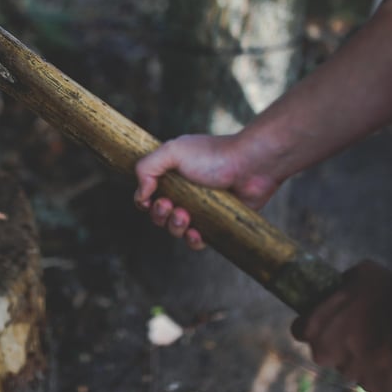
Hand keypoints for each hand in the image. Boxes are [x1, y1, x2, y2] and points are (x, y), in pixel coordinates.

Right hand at [133, 134, 280, 248]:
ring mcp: (201, 209)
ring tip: (185, 216)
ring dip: (174, 227)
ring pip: (176, 229)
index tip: (151, 199)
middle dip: (159, 215)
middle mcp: (185, 192)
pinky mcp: (216, 223)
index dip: (145, 201)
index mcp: (172, 174)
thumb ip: (147, 167)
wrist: (251, 165)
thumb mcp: (173, 151)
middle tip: (170, 206)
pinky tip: (196, 233)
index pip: (148, 195)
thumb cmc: (213, 155)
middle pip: (159, 215)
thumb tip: (141, 195)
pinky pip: (197, 241)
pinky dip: (192, 240)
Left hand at [291, 260, 391, 391]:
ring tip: (382, 342)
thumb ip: (345, 281)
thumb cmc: (391, 295)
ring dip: (360, 357)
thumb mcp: (363, 273)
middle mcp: (326, 353)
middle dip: (336, 345)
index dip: (311, 326)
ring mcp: (349, 372)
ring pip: (349, 366)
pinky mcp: (373, 386)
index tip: (324, 323)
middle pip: (324, 352)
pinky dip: (380, 370)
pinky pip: (372, 378)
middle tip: (357, 332)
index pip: (300, 330)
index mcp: (316, 326)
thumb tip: (344, 282)